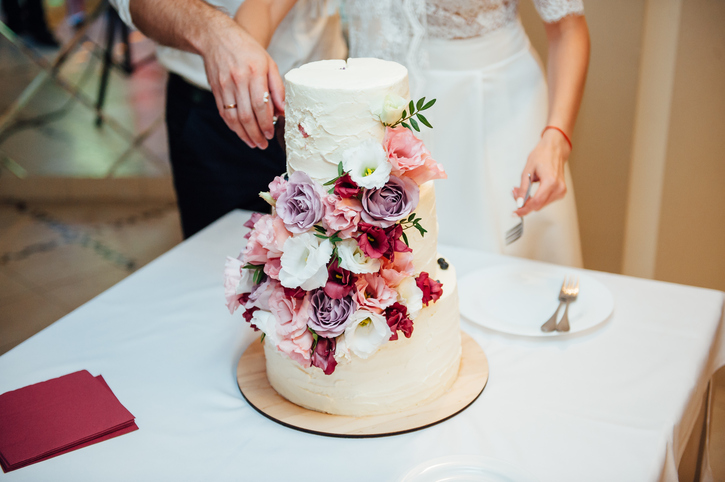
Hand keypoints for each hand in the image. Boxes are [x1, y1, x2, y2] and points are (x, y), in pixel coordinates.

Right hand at [200, 17, 284, 148]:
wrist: (217, 37)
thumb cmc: (247, 50)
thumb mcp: (268, 63)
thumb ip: (277, 87)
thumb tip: (283, 110)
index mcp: (254, 72)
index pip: (260, 105)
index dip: (266, 123)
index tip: (271, 133)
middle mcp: (238, 80)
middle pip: (247, 115)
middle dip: (256, 134)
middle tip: (263, 144)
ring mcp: (224, 86)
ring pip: (234, 118)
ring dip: (244, 135)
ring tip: (254, 143)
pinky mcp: (216, 90)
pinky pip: (224, 113)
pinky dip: (233, 127)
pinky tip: (241, 133)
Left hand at [513, 128, 570, 216]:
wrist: (554, 149)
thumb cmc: (543, 155)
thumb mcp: (527, 171)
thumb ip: (523, 189)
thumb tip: (519, 202)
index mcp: (550, 182)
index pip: (535, 203)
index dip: (524, 209)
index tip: (515, 213)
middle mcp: (558, 188)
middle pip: (538, 205)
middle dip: (525, 203)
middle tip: (515, 193)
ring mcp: (561, 191)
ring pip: (541, 205)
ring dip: (530, 201)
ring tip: (522, 190)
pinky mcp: (561, 192)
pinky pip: (545, 201)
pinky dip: (536, 199)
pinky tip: (531, 192)